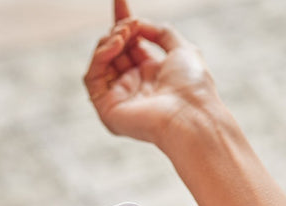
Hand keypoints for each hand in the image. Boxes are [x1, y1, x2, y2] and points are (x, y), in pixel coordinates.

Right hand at [84, 1, 221, 148]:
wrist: (191, 115)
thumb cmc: (192, 86)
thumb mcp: (182, 48)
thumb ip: (160, 32)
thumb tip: (137, 23)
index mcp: (151, 72)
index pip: (130, 44)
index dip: (124, 21)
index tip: (120, 0)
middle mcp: (133, 84)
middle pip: (114, 49)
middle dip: (119, 30)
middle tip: (130, 24)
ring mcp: (119, 97)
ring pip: (100, 60)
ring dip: (110, 41)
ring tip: (124, 34)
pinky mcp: (106, 108)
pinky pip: (93, 77)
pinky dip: (100, 56)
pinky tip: (115, 45)